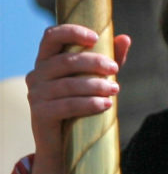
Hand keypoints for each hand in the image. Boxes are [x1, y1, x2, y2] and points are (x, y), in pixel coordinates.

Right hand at [23, 24, 129, 173]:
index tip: (96, 38)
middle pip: (65, 60)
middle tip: (116, 71)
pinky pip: (65, 105)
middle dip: (94, 63)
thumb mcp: (97, 78)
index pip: (52, 35)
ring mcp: (35, 94)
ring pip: (67, 84)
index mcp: (48, 59)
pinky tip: (105, 105)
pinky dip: (88, 104)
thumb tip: (125, 38)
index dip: (72, 32)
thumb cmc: (83, 101)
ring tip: (115, 91)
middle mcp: (37, 73)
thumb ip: (110, 58)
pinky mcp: (39, 113)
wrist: (65, 141)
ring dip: (95, 86)